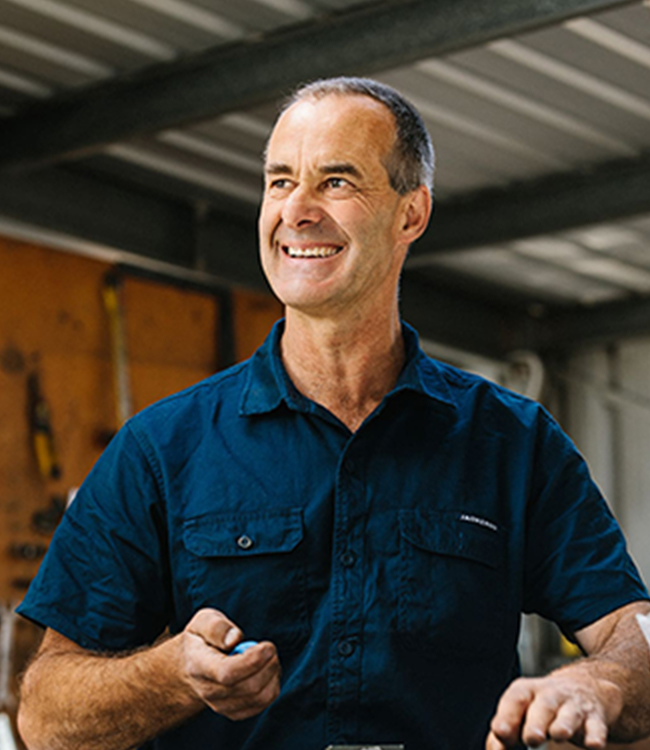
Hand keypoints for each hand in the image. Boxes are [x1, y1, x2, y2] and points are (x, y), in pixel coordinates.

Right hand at [179, 608, 280, 719]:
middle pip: (249, 687)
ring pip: (260, 698)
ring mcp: (222, 705)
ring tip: (267, 658)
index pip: (227, 673)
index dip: (252, 661)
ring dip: (272, 674)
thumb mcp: (203, 622)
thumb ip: (217, 627)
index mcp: (198, 666)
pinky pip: (263, 704)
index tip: (268, 646)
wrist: (190, 668)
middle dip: (268, 665)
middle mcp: (209, 691)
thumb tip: (234, 639)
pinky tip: (265, 671)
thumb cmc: (201, 640)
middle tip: (270, 648)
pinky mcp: (235, 712)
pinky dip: (272, 686)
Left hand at [486, 671, 622, 749]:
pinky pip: (597, 728)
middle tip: (531, 738)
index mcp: (527, 691)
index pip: (515, 699)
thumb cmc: (541, 708)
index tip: (500, 732)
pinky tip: (593, 744)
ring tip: (558, 734)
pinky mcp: (595, 720)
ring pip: (569, 715)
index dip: (507, 715)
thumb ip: (506, 732)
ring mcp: (574, 706)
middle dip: (536, 722)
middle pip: (543, 706)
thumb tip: (495, 749)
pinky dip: (595, 737)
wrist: (583, 688)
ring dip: (563, 725)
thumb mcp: (522, 712)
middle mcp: (550, 695)